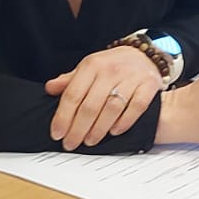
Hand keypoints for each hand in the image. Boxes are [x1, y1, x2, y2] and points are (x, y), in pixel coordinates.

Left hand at [44, 45, 161, 150]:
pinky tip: (114, 132)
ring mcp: (130, 78)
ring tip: (90, 141)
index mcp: (91, 65)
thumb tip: (50, 88)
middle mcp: (110, 71)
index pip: (73, 94)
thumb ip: (70, 80)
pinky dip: (125, 121)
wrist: (143, 55)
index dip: (63, 117)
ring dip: (99, 129)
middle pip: (90, 105)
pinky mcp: (148, 86)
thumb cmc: (112, 65)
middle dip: (78, 129)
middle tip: (71, 143)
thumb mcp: (89, 68)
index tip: (57, 133)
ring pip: (112, 108)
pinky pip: (136, 107)